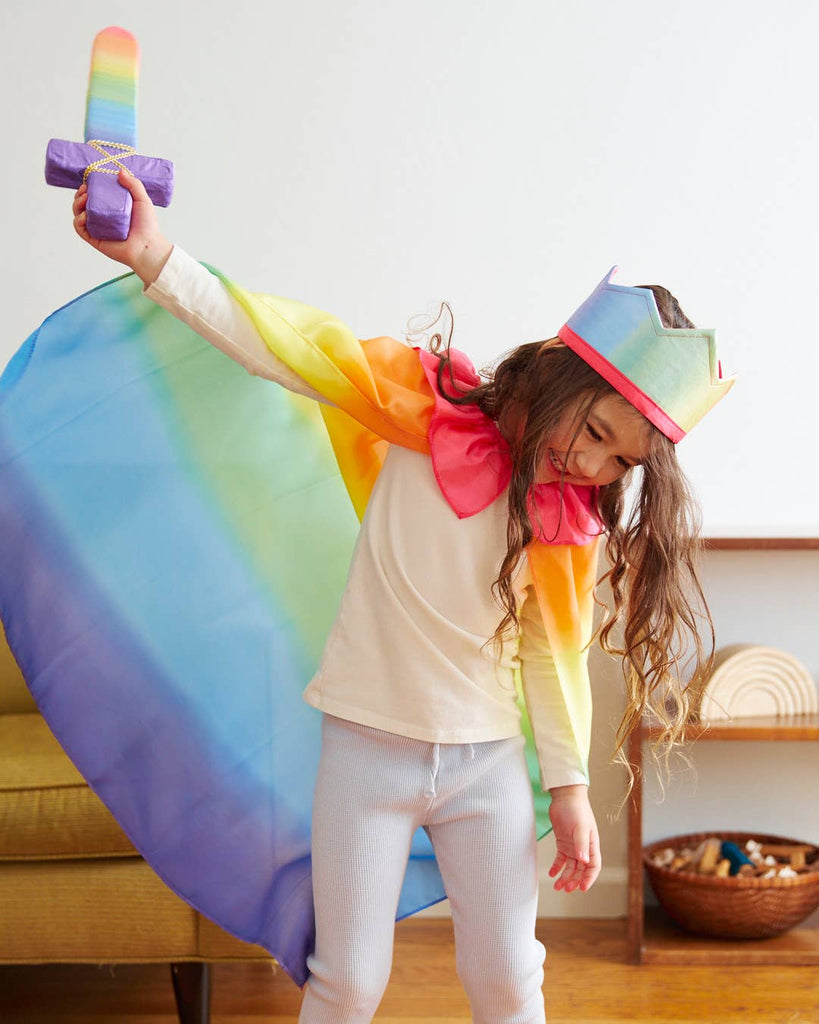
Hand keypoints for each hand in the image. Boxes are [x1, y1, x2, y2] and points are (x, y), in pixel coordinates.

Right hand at [72, 169, 172, 284]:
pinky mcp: (95, 239)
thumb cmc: (147, 226)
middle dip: (80, 194)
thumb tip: (120, 171)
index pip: (95, 194)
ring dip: (76, 204)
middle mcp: (103, 217)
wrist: (147, 247)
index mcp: (112, 207)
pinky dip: (78, 221)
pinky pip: (80, 229)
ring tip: (84, 198)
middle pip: (84, 203)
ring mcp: (98, 228)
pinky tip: (84, 215)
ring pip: (79, 214)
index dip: (89, 187)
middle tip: (85, 189)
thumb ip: (134, 184)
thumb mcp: (143, 200)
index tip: (89, 181)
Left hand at [547, 784, 600, 892]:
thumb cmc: (576, 809)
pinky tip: (551, 873)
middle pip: (581, 870)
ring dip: (565, 877)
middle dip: (574, 881)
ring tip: (557, 886)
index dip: (589, 878)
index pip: (593, 867)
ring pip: (570, 867)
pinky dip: (557, 867)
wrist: (565, 796)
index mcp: (592, 845)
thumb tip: (584, 861)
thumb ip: (581, 844)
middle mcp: (583, 848)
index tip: (582, 888)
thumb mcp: (580, 828)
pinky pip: (561, 859)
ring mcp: (573, 846)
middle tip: (565, 889)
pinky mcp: (563, 842)